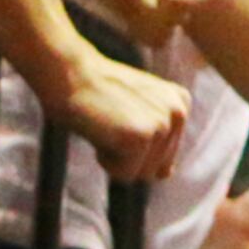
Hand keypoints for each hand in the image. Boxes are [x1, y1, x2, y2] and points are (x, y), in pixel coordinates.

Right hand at [35, 44, 191, 183]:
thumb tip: (167, 174)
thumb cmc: (93, 94)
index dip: (132, 146)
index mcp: (180, 103)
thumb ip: (154, 141)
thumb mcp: (132, 113)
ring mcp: (163, 123)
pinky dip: (106, 161)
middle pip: (155, 169)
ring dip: (115, 157)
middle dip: (126, 155)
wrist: (68, 74)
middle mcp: (178, 112)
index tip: (116, 117)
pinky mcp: (144, 136)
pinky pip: (125, 174)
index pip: (163, 158)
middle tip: (107, 121)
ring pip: (140, 174)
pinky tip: (101, 130)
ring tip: (105, 124)